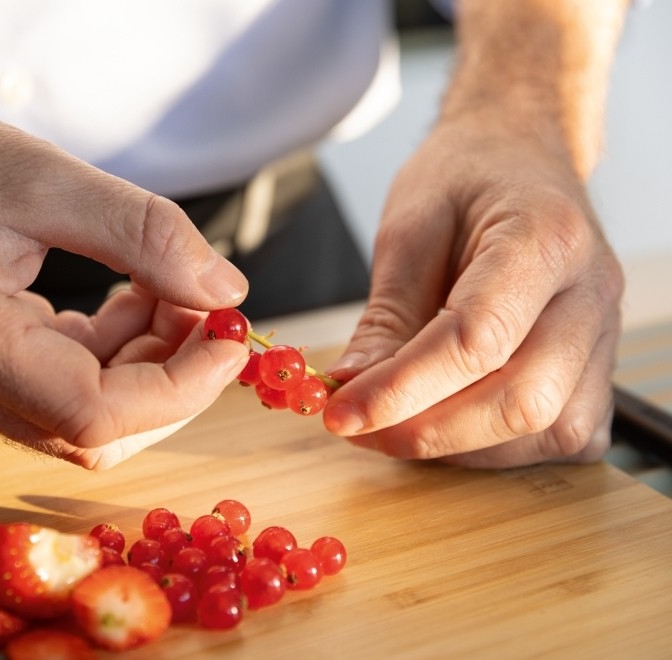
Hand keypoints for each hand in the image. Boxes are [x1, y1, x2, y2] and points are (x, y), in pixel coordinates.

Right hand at [0, 80, 249, 469]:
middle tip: (208, 310)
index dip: (182, 388)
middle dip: (168, 379)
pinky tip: (124, 297)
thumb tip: (225, 292)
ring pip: (75, 412)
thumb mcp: (41, 176)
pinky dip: (103, 352)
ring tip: (167, 288)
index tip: (232, 338)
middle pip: (91, 431)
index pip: (96, 416)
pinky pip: (49, 385)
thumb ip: (144, 236)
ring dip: (140, 363)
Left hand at [322, 118, 623, 467]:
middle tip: (360, 429)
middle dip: (429, 430)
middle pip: (524, 399)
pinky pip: (567, 434)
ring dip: (462, 445)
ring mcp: (605, 334)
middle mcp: (590, 292)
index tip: (342, 413)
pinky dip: (504, 448)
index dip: (402, 390)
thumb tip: (353, 385)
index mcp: (544, 238)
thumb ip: (387, 312)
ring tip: (395, 424)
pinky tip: (452, 425)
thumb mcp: (408, 225)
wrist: (522, 154)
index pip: (476, 339)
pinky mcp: (599, 365)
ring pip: (550, 428)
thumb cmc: (467, 178)